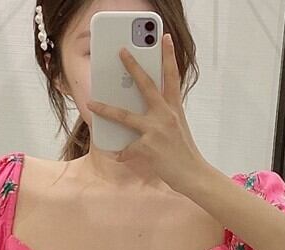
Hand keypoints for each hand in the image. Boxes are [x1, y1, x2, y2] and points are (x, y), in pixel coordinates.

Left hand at [85, 33, 207, 194]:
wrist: (192, 174)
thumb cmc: (184, 152)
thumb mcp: (177, 128)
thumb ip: (162, 116)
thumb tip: (140, 114)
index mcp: (174, 108)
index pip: (172, 77)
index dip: (169, 56)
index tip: (164, 39)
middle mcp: (166, 115)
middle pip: (147, 85)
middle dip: (133, 67)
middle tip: (121, 51)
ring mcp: (156, 130)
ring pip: (125, 116)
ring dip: (106, 109)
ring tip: (92, 103)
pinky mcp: (148, 147)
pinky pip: (127, 149)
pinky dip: (122, 153)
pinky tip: (120, 156)